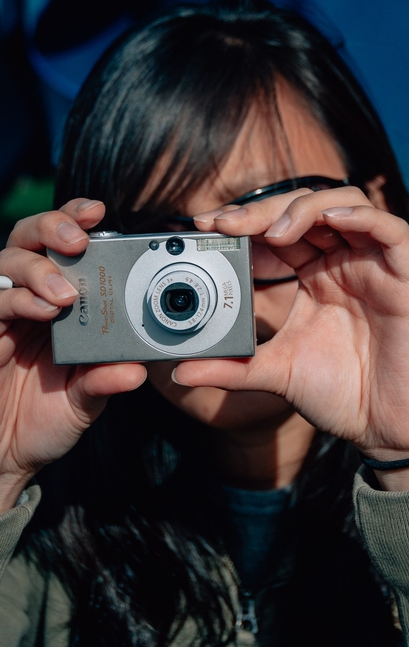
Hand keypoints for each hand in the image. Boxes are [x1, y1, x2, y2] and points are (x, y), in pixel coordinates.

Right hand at [0, 200, 145, 510]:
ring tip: (64, 294)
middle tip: (78, 239)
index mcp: (58, 300)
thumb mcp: (86, 400)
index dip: (74, 219)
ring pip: (6, 263)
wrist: (5, 456)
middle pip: (28, 237)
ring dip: (36, 269)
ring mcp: (1, 314)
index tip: (98, 211)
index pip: (61, 244)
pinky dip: (17, 300)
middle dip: (52, 226)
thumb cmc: (46, 418)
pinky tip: (43, 310)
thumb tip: (137, 369)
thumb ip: (106, 380)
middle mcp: (27, 298)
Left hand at [174, 187, 408, 488]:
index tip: (206, 225)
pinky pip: (393, 231)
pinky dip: (363, 218)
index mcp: (314, 276)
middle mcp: (344, 263)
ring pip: (346, 205)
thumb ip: (231, 366)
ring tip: (275, 230)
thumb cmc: (340, 395)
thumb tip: (179, 370)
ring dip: (307, 208)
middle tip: (228, 223)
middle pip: (306, 208)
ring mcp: (376, 267)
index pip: (278, 230)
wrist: (386, 432)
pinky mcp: (407, 279)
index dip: (245, 221)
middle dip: (264, 210)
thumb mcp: (275, 372)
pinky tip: (330, 221)